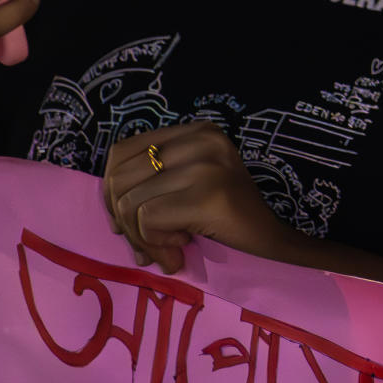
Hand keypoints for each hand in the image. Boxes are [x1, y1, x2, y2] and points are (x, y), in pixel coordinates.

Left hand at [103, 121, 295, 273]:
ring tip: (168, 251)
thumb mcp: (189, 183)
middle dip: (123, 222)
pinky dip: (155, 244)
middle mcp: (202, 140)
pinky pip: (148, 219)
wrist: (274, 243)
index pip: (121, 152)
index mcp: (197, 131)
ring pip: (130, 202)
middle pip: (120, 178)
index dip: (111, 192)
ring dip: (140, 239)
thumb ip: (152, 180)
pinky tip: (179, 250)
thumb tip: (108, 204)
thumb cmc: (226, 219)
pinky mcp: (208, 194)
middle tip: (147, 246)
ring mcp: (207, 165)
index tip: (127, 222)